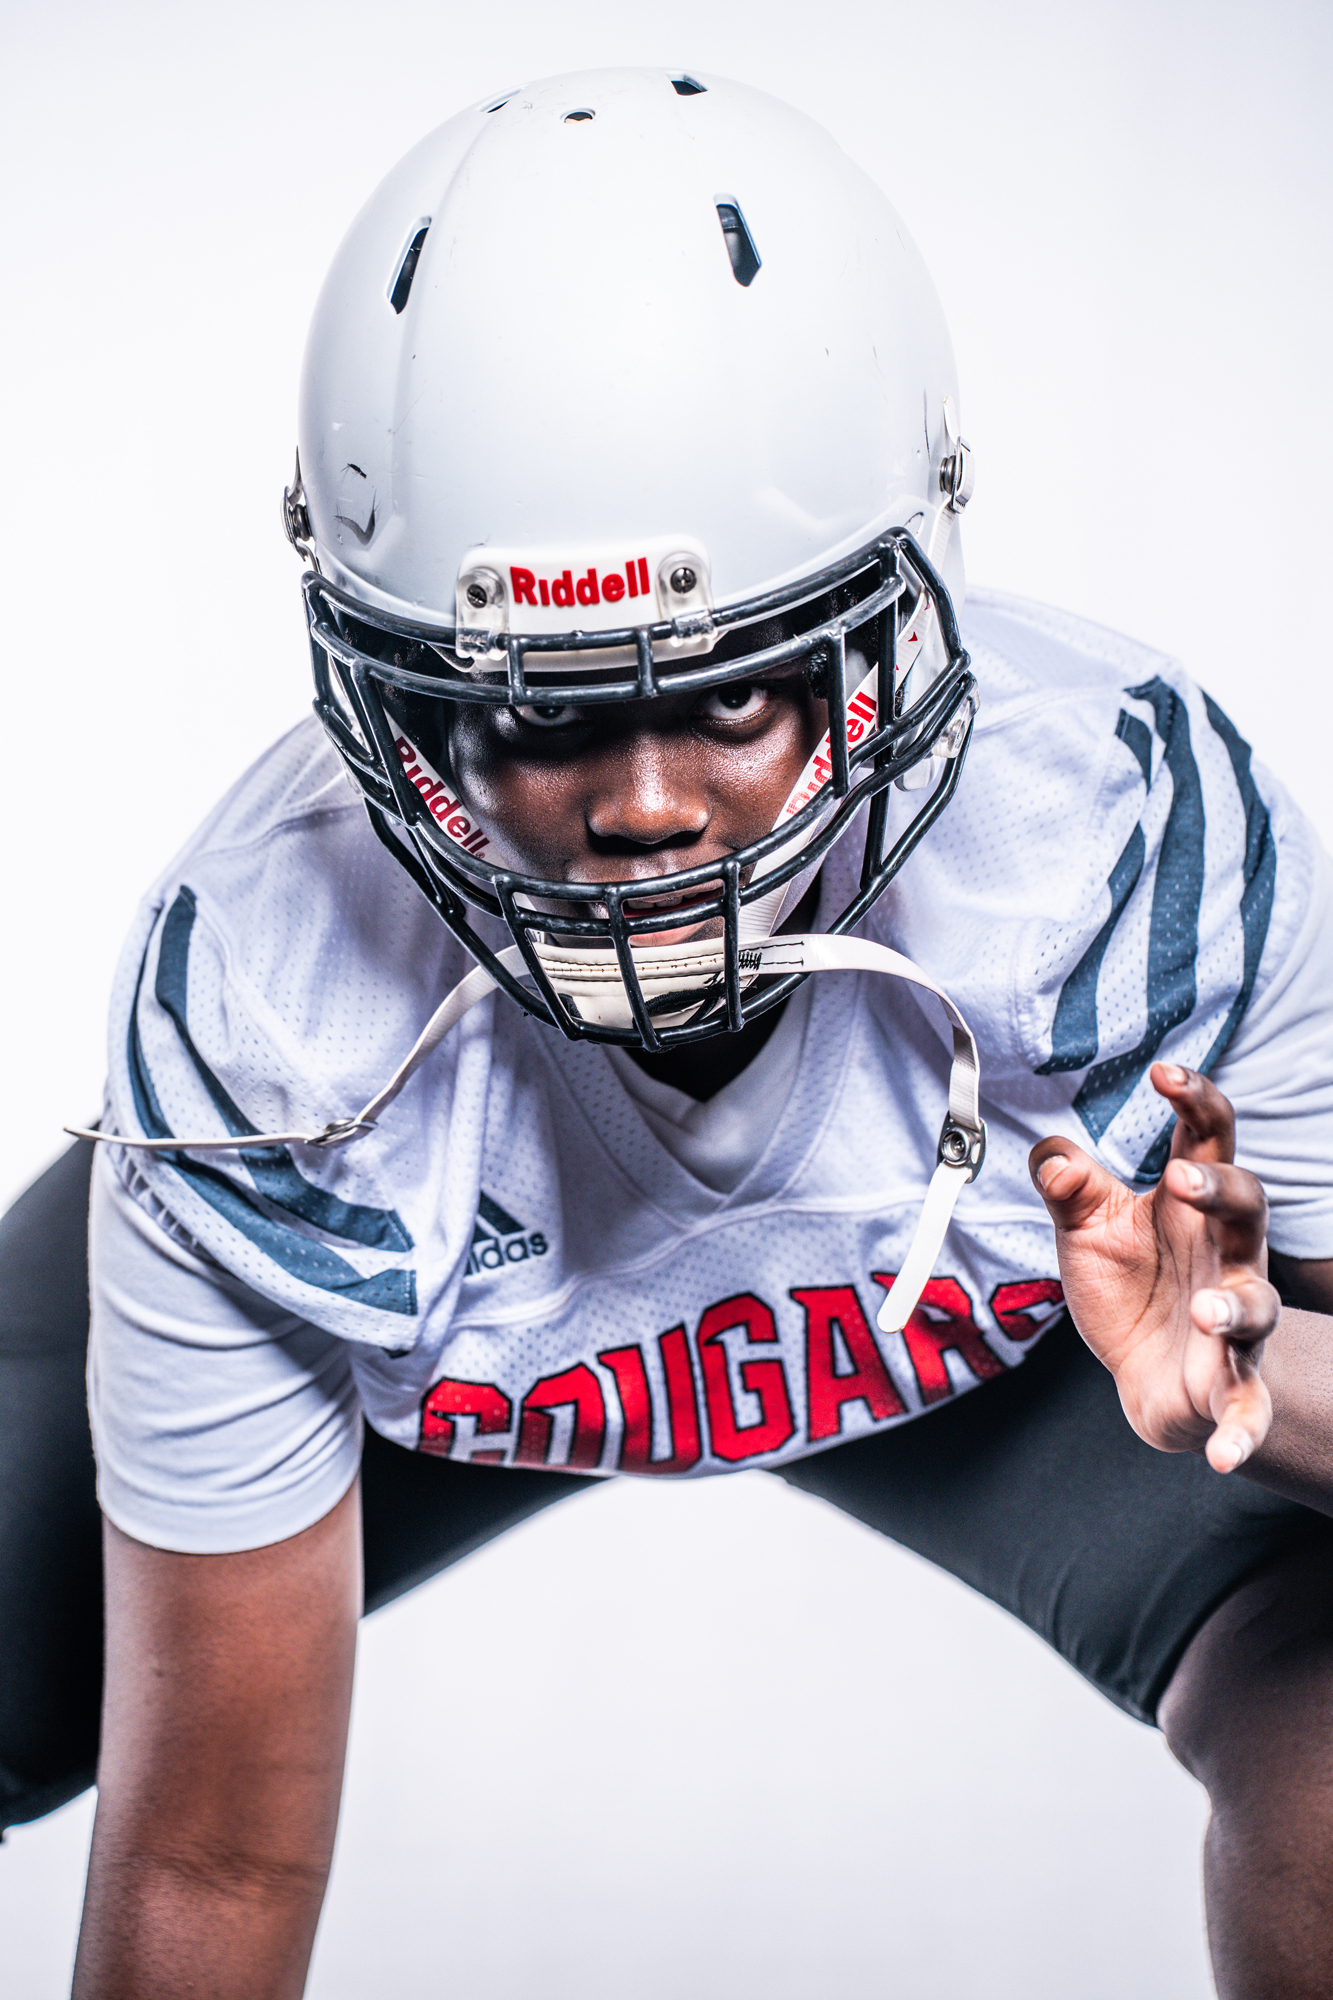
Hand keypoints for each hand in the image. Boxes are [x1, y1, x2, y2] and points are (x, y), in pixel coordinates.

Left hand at [1030, 1064, 1279, 1473]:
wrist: (1147, 1376)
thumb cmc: (1130, 1287)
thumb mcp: (1088, 1232)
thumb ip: (1069, 1190)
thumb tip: (1048, 1153)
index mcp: (1191, 1208)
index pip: (1206, 1141)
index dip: (1194, 1100)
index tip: (1164, 1070)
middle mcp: (1224, 1257)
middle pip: (1248, 1208)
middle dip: (1222, 1191)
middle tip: (1181, 1179)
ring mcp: (1234, 1323)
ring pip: (1257, 1306)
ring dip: (1237, 1309)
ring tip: (1204, 1309)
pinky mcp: (1231, 1388)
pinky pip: (1248, 1411)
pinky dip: (1244, 1434)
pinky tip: (1226, 1459)